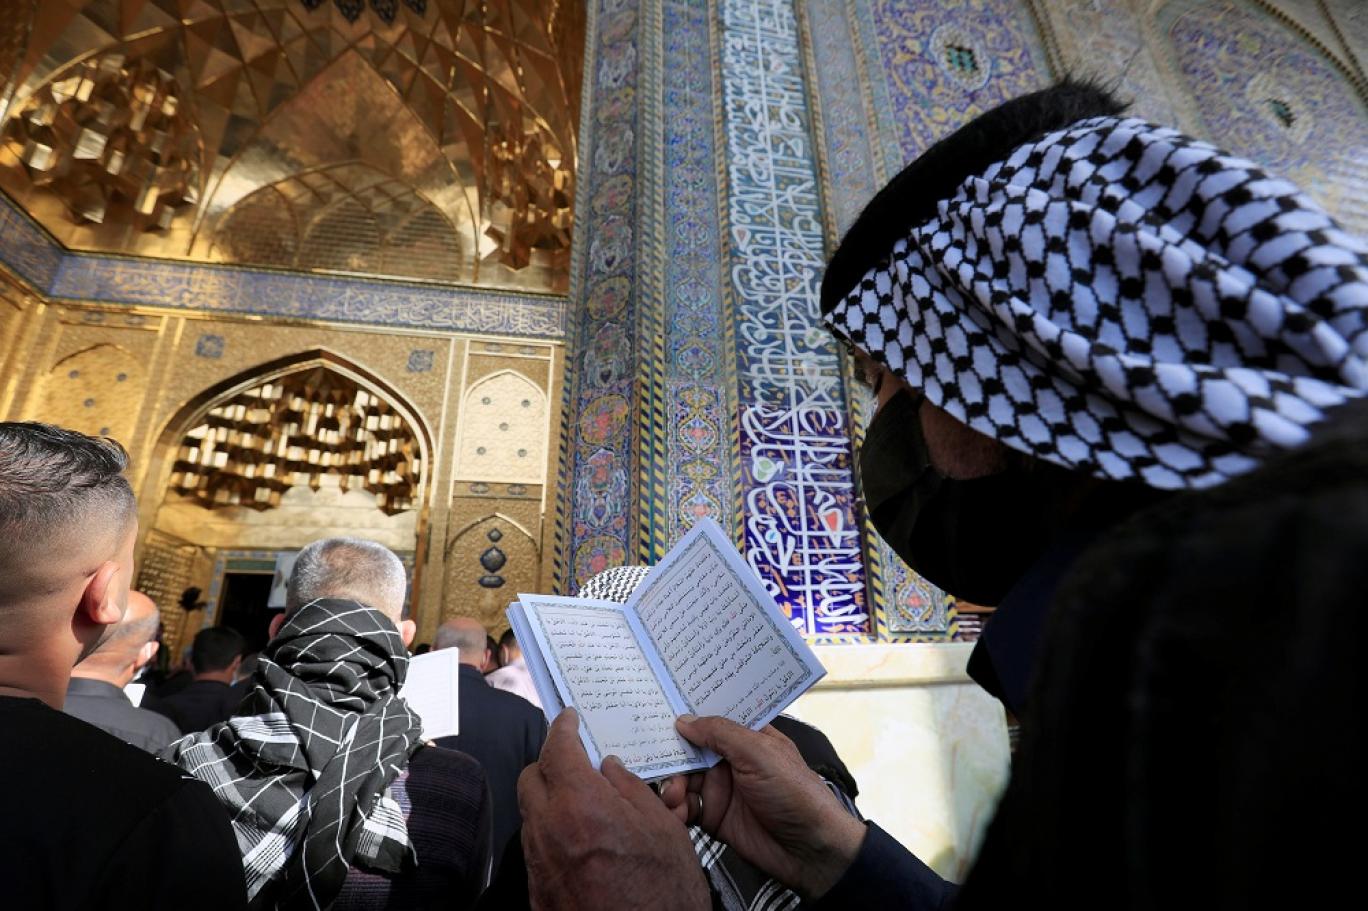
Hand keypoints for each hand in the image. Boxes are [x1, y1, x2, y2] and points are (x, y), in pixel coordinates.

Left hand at [518, 709, 709, 910]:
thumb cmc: (663, 896)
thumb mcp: (664, 829)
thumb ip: (630, 789)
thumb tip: (610, 768)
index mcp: (582, 806)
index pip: (557, 749)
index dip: (563, 728)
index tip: (569, 720)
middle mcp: (550, 831)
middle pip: (530, 777)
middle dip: (549, 762)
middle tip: (574, 759)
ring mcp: (540, 863)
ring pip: (531, 812)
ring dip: (549, 798)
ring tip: (584, 802)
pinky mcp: (538, 890)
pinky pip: (536, 846)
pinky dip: (551, 832)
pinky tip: (580, 838)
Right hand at [661, 715, 866, 900]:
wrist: (809, 851)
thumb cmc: (795, 794)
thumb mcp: (759, 753)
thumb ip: (721, 734)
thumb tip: (685, 720)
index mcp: (747, 737)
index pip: (712, 719)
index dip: (687, 715)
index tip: (658, 711)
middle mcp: (731, 760)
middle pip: (690, 750)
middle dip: (671, 755)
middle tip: (658, 764)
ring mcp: (722, 789)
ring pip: (683, 779)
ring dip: (671, 785)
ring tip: (672, 796)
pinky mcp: (714, 818)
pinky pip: (685, 808)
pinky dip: (676, 809)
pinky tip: (676, 812)